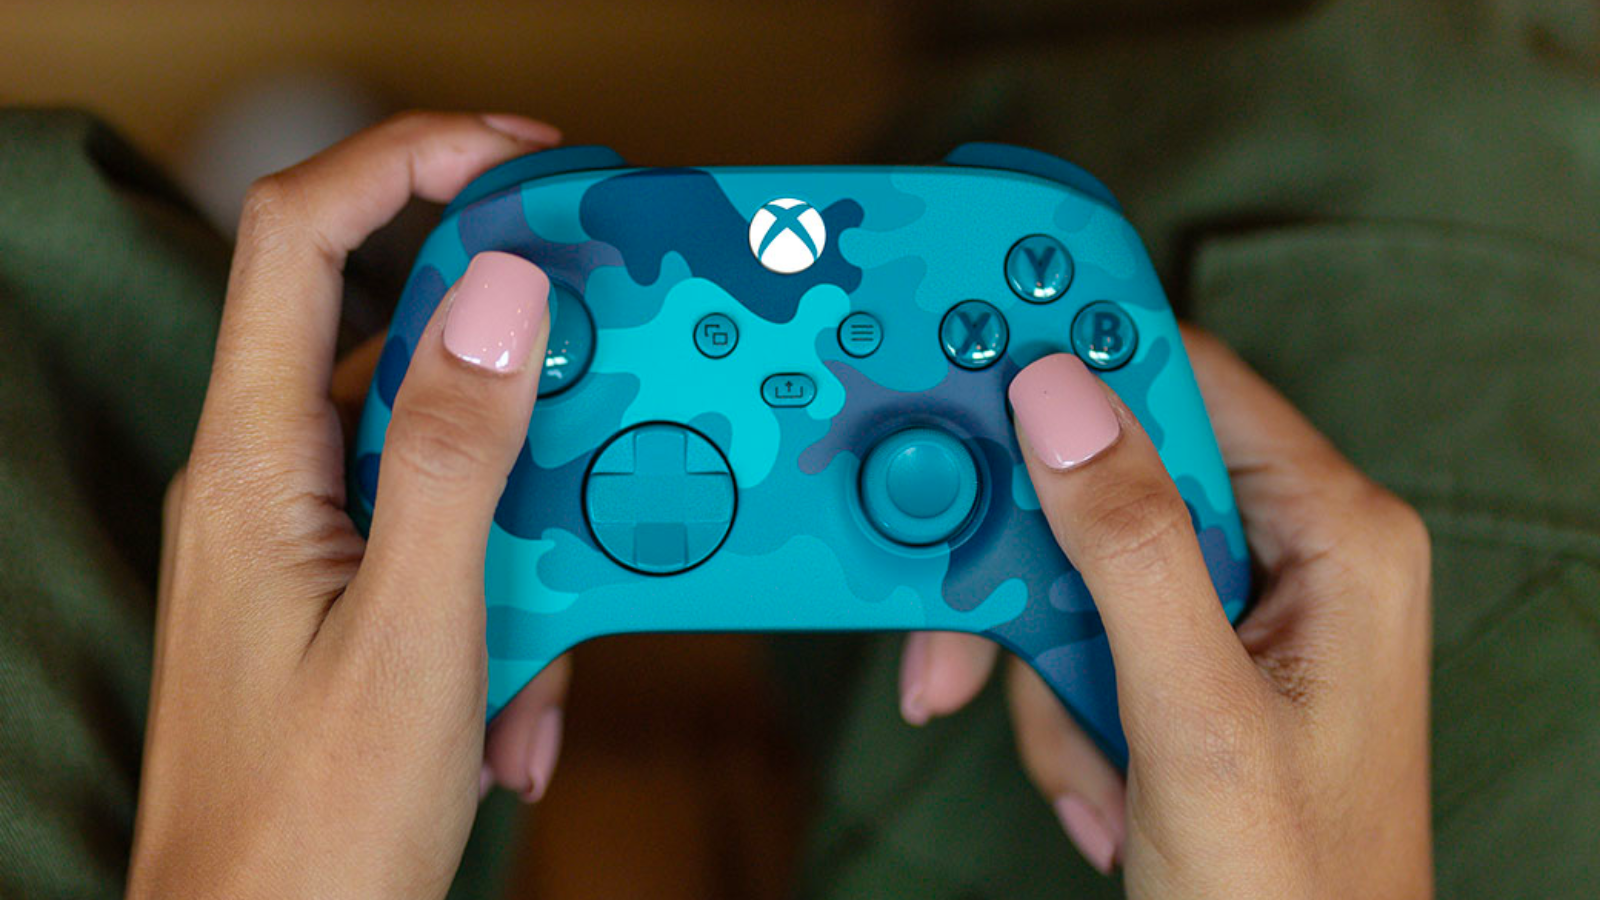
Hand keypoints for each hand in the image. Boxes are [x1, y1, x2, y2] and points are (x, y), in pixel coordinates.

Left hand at [127, 112, 575, 899]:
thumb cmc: (313, 827)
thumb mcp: (418, 630)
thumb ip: (457, 453)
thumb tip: (501, 294)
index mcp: (256, 464)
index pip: (300, 237)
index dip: (403, 162)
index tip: (521, 156)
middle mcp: (272, 480)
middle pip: (392, 332)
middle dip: (513, 353)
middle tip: (612, 362)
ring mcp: (309, 538)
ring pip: (441, 451)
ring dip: (527, 520)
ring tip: (554, 640)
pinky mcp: (347, 592)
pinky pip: (447, 539)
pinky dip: (509, 598)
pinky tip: (521, 709)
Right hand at [897, 331, 1432, 897]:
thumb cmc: (1289, 891)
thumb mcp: (1193, 713)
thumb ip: (1127, 550)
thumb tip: (1058, 401)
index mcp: (1334, 536)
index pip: (1186, 385)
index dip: (1077, 377)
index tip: (976, 380)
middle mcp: (1293, 556)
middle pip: (1112, 485)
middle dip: (1035, 585)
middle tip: (970, 650)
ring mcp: (1243, 612)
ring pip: (1080, 570)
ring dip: (1047, 674)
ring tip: (1090, 766)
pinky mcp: (1195, 661)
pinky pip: (1085, 637)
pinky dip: (1065, 712)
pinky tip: (1104, 786)